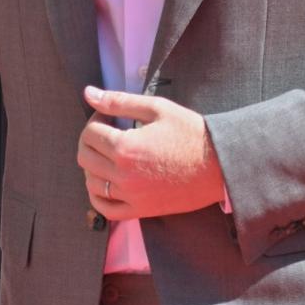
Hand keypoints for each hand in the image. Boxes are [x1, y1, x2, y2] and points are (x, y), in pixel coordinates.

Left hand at [78, 87, 222, 219]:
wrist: (219, 165)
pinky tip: (105, 182)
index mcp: (125, 147)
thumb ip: (119, 101)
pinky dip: (98, 196)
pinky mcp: (141, 210)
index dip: (95, 119)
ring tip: (109, 154)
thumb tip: (88, 93)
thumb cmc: (190, 133)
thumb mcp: (156, 108)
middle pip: (85, 157)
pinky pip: (105, 209)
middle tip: (107, 132)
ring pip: (91, 183)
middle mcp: (123, 175)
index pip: (90, 133)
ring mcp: (131, 196)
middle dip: (90, 141)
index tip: (109, 117)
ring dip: (93, 166)